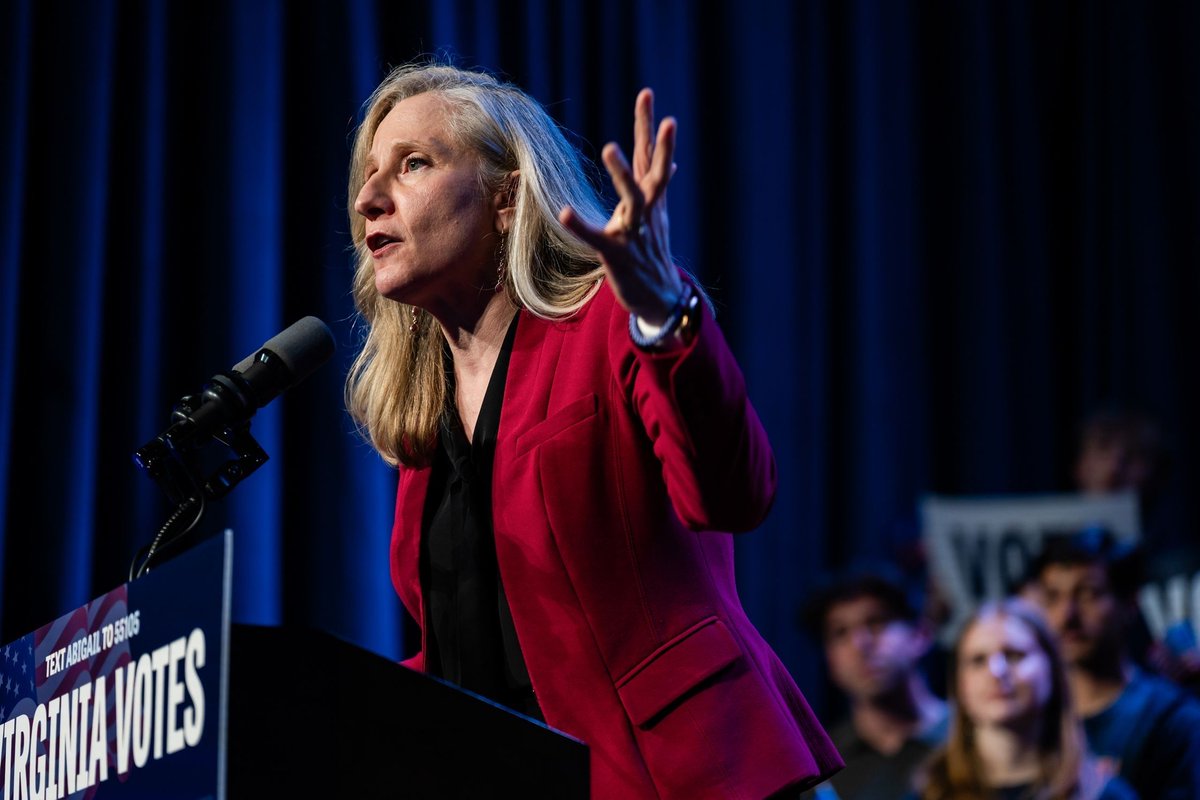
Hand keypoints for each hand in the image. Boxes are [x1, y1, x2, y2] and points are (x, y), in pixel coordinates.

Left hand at [559, 88, 682, 325]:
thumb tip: (673, 164)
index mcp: (652, 200)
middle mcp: (647, 212)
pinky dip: (582, 225)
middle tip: (665, 118)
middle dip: (660, 145)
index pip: (652, 157)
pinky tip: (566, 211)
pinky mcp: (617, 254)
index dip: (649, 126)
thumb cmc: (652, 252)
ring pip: (634, 200)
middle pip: (655, 172)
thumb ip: (657, 187)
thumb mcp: (658, 215)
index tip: (646, 94)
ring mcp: (634, 233)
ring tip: (611, 147)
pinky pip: (597, 238)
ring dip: (623, 173)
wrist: (660, 296)